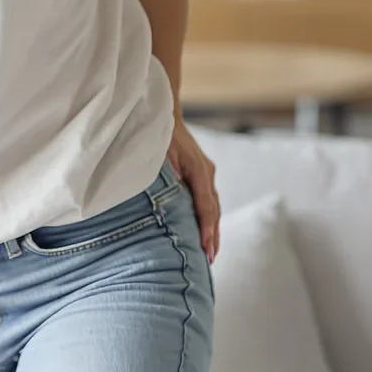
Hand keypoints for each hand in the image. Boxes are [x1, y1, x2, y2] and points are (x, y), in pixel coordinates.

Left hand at [167, 117, 219, 263]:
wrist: (164, 112)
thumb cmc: (158, 133)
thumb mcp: (159, 151)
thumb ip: (166, 172)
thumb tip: (172, 191)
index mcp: (198, 169)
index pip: (205, 204)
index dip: (206, 227)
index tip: (206, 247)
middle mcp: (207, 172)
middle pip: (214, 209)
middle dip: (213, 235)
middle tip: (210, 259)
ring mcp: (207, 173)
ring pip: (213, 206)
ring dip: (213, 229)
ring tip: (211, 253)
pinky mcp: (202, 174)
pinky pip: (208, 200)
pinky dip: (208, 218)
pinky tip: (205, 232)